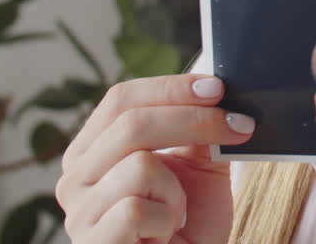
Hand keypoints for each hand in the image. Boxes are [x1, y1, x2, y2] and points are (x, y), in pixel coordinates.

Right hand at [55, 74, 254, 242]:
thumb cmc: (187, 224)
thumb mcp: (199, 168)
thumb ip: (199, 131)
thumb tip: (214, 91)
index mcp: (93, 150)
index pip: (121, 99)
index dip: (171, 88)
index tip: (217, 88)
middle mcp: (75, 177)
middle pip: (131, 124)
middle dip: (194, 120)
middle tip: (240, 125)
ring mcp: (79, 212)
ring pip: (139, 166)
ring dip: (176, 189)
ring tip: (174, 213)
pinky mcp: (94, 242)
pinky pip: (136, 209)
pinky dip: (165, 219)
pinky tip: (162, 234)